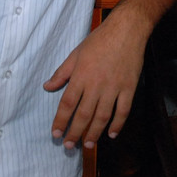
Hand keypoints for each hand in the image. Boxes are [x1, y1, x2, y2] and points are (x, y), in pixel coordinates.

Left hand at [43, 15, 146, 149]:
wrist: (127, 29)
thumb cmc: (99, 40)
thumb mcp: (76, 53)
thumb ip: (62, 72)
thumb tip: (47, 86)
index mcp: (81, 75)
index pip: (67, 104)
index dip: (60, 121)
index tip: (56, 134)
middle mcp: (96, 84)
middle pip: (84, 114)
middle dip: (75, 132)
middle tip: (69, 146)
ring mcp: (114, 87)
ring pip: (102, 116)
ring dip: (94, 133)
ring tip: (88, 145)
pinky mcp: (129, 87)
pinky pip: (123, 110)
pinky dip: (118, 124)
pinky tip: (112, 134)